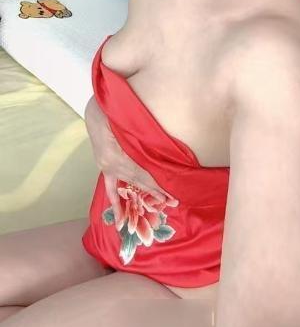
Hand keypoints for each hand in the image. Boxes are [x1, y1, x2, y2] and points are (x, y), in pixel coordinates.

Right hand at [84, 95, 177, 228]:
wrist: (98, 107)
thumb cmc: (116, 109)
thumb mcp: (131, 120)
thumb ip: (143, 136)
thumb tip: (162, 151)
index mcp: (115, 154)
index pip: (141, 173)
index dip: (157, 182)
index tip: (172, 191)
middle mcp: (110, 163)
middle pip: (138, 179)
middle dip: (157, 190)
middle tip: (174, 201)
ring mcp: (106, 166)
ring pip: (130, 183)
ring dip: (146, 193)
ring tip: (162, 202)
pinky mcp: (104, 166)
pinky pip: (111, 189)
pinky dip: (117, 203)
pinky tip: (121, 219)